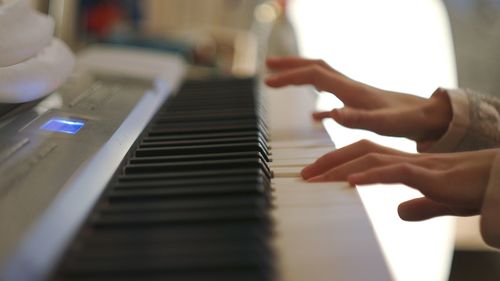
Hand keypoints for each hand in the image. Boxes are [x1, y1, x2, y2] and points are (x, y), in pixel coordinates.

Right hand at [265, 57, 452, 147]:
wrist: (430, 117)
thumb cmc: (409, 121)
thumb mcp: (385, 123)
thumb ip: (359, 119)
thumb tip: (332, 114)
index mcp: (351, 90)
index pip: (314, 74)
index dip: (289, 76)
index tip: (268, 82)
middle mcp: (350, 87)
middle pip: (314, 67)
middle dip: (290, 66)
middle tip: (268, 67)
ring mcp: (354, 94)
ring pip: (321, 78)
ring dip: (300, 76)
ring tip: (282, 81)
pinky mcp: (359, 105)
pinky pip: (333, 98)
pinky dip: (317, 102)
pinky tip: (314, 116)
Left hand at [302, 140, 498, 220]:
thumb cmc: (473, 187)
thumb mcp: (440, 200)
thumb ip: (420, 205)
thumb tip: (400, 213)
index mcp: (404, 164)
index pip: (363, 156)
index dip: (338, 163)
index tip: (315, 176)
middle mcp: (405, 159)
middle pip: (359, 151)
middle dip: (329, 161)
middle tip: (304, 176)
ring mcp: (416, 165)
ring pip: (370, 157)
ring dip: (340, 167)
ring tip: (316, 178)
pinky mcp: (429, 175)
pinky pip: (395, 171)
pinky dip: (371, 175)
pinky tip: (352, 181)